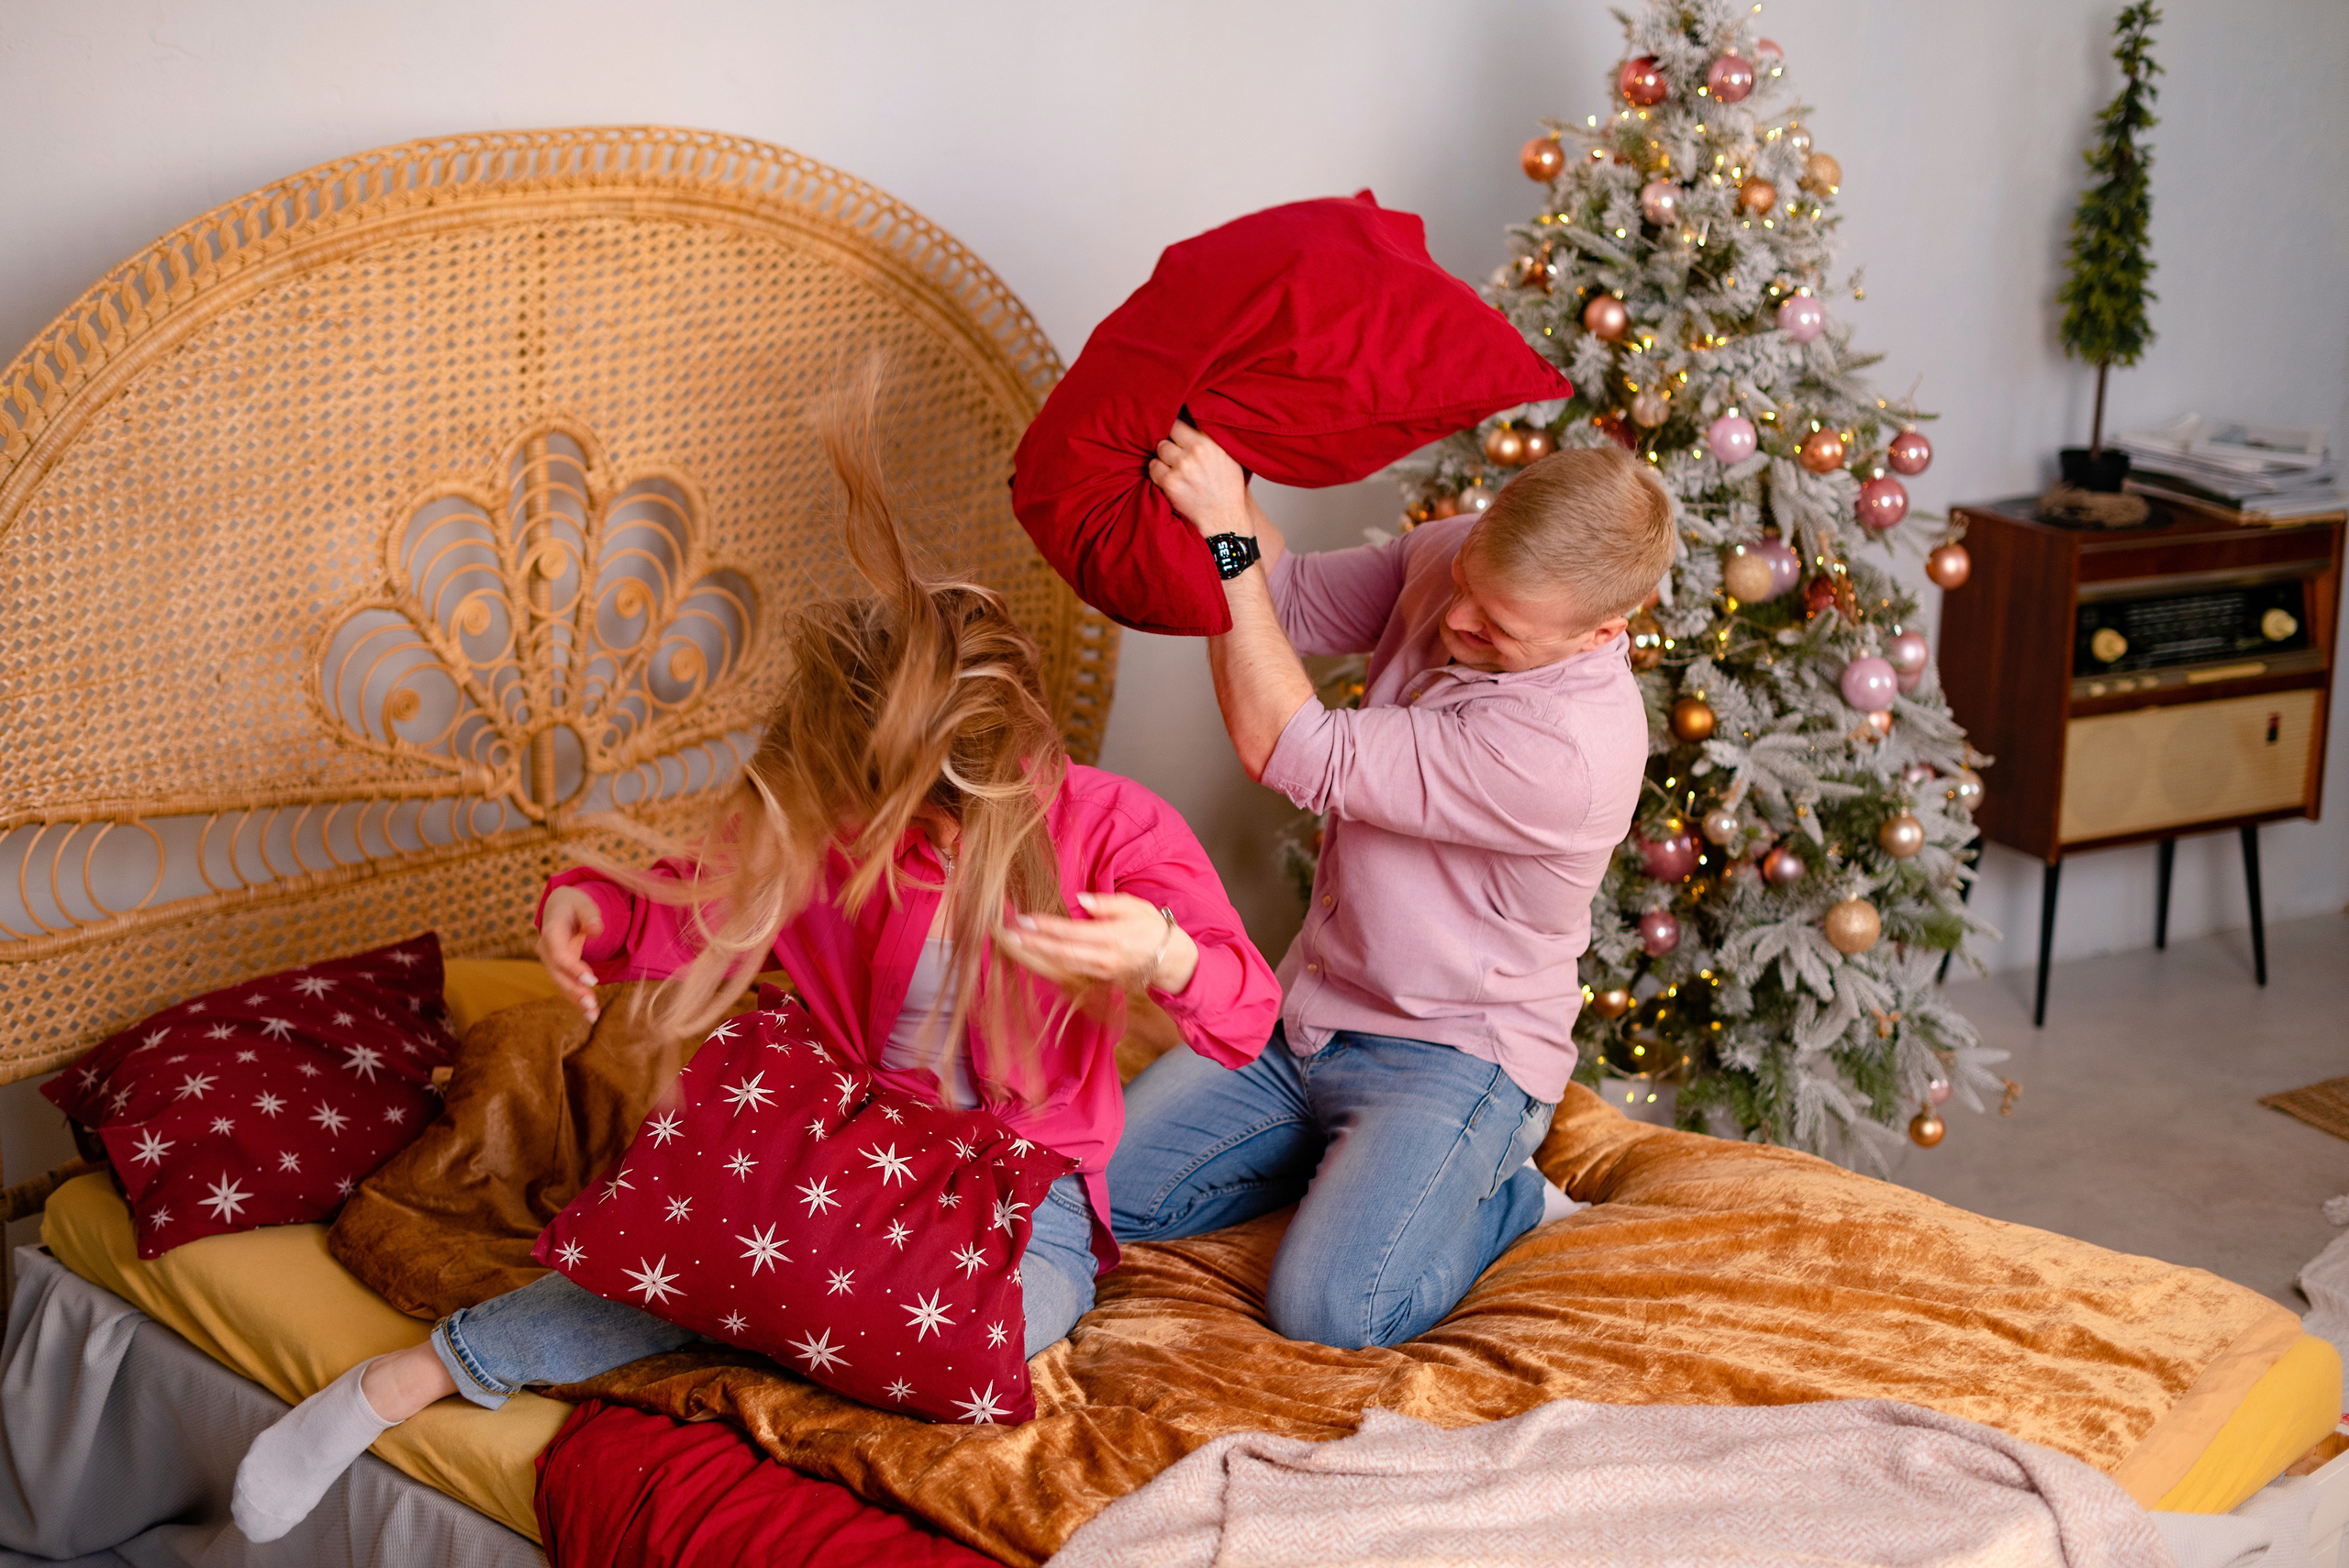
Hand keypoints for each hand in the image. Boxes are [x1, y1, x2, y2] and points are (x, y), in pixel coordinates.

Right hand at [536, 886, 605, 1021]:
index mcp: (551, 932)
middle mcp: (545, 949)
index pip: (560, 955)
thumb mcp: (584, 904)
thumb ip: (590, 915)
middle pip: (558, 974)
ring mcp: (549, 960)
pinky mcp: (557, 968)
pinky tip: (590, 1014)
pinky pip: (565, 985)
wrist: (559, 907)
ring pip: (560, 983)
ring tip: (593, 1016)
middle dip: (574, 991)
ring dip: (576, 1000)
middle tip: (592, 1005)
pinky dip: (576, 999)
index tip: (592, 980)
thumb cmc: (574, 905)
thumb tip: (596, 930)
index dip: (574, 969)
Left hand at [999, 892, 1199, 993]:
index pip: (1072, 932)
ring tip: (1014, 944)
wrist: (1169, 958)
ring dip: (1036, 955)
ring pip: (1062, 965)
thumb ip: (1108, 903)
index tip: (1024, 919)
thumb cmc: (1151, 927)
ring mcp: (1100, 971)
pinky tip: (1032, 955)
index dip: (1046, 927)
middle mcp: (1103, 958)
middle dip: (1032, 944)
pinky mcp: (1098, 977)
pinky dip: (1048, 964)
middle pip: (1061, 952)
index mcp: (1112, 937)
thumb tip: (1081, 899)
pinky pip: (1068, 971)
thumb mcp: (1135, 907)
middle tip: (1008, 934)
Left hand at [1148, 423, 1253, 539]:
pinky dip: (1157, 472)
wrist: (1224, 518)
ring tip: (1175, 468)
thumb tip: (1192, 418)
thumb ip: (1211, 437)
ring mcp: (1181, 466)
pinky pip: (1153, 467)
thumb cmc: (1227, 487)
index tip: (1177, 434)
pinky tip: (1170, 479)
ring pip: (1159, 449)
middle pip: (1169, 433)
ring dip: (1163, 457)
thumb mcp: (1228, 456)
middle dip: (1171, 442)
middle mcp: (1196, 451)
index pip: (1182, 421)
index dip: (1178, 428)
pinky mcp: (1169, 482)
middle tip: (1177, 454)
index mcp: (1210, 441)